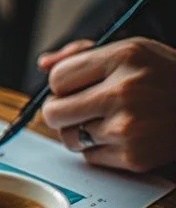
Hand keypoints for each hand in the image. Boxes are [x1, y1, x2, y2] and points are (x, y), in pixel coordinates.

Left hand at [39, 37, 175, 171]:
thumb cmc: (164, 77)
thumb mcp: (130, 50)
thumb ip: (81, 54)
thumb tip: (43, 64)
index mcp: (123, 57)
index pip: (57, 78)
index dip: (62, 84)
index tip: (76, 86)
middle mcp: (124, 92)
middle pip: (53, 113)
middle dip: (61, 111)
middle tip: (80, 107)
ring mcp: (128, 127)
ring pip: (68, 137)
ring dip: (79, 131)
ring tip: (106, 120)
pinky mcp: (133, 156)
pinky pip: (89, 156)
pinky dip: (98, 149)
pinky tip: (122, 135)